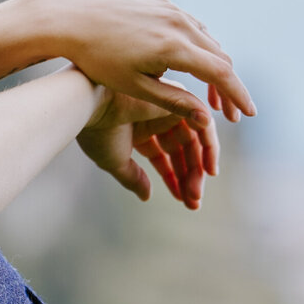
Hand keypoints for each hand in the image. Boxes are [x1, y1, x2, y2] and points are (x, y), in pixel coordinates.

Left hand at [33, 0, 253, 128]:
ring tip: (213, 97)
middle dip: (228, 87)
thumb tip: (207, 120)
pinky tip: (194, 67)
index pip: (220, 73)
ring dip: (215, 68)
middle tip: (231, 114)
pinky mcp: (161, 4)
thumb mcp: (135, 87)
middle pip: (219, 57)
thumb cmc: (96, 60)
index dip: (238, 95)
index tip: (248, 114)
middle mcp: (179, 24)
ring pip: (207, 41)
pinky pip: (191, 28)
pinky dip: (200, 49)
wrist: (69, 18)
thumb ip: (174, 101)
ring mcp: (171, 10)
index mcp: (174, 47)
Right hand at [78, 89, 214, 208]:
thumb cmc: (98, 132)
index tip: (182, 199)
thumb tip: (147, 196)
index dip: (173, 179)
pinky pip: (203, 125)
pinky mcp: (181, 101)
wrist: (93, 108)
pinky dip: (210, 146)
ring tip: (196, 193)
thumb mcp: (116, 162)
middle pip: (180, 151)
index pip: (163, 157)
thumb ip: (133, 178)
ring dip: (199, 168)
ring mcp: (169, 109)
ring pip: (193, 142)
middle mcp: (156, 119)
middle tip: (193, 202)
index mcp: (139, 131)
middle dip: (188, 177)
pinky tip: (209, 170)